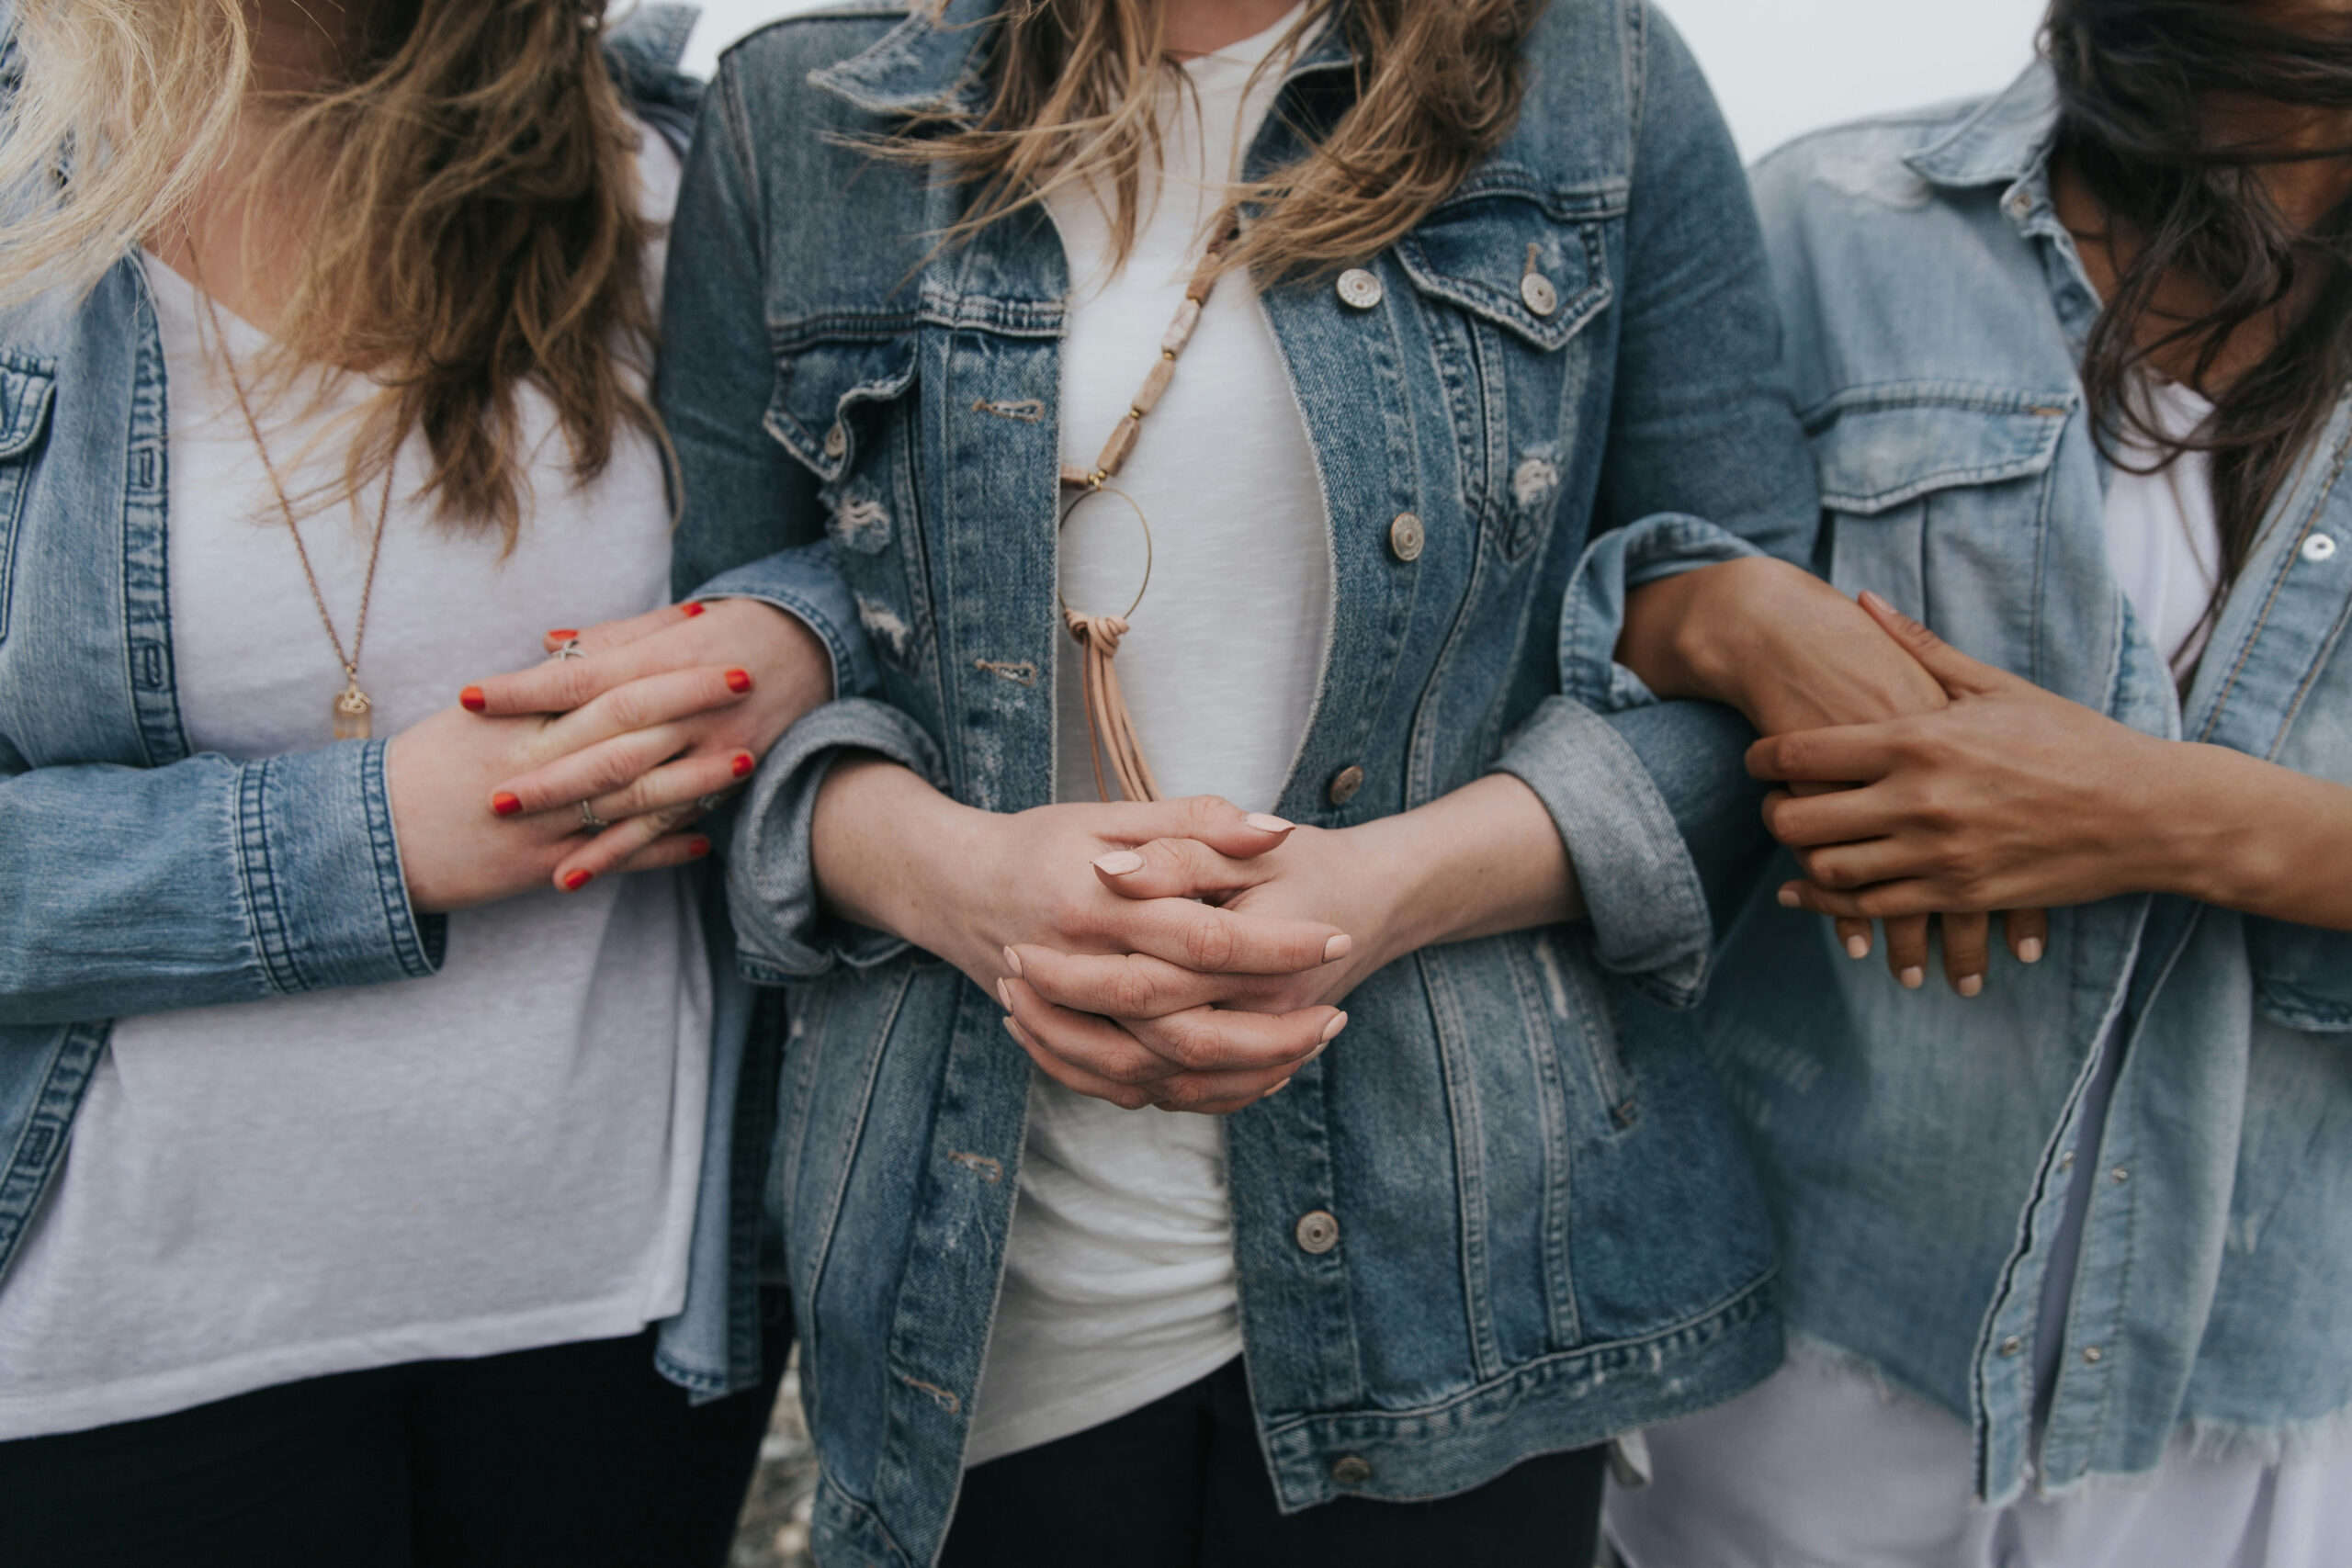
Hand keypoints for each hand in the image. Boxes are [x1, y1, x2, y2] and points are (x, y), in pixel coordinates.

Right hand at [385, 660, 753, 910]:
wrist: (367, 842)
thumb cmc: (423, 770)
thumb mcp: (472, 721)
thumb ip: (529, 690)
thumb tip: (576, 649)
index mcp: (514, 720)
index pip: (596, 675)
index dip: (650, 651)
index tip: (700, 625)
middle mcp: (532, 764)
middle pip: (624, 725)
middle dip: (687, 699)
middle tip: (743, 675)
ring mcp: (540, 820)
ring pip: (629, 793)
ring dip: (692, 776)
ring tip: (745, 758)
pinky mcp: (539, 869)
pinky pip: (611, 857)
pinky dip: (659, 849)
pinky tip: (704, 841)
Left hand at [460, 599, 832, 887]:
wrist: (813, 648)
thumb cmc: (731, 629)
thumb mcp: (672, 625)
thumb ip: (610, 640)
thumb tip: (547, 645)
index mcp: (665, 660)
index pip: (583, 677)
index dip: (526, 690)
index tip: (470, 698)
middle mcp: (687, 711)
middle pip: (608, 746)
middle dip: (548, 776)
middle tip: (489, 797)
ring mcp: (710, 753)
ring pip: (637, 797)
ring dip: (579, 826)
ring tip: (521, 841)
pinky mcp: (724, 786)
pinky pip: (666, 828)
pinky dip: (620, 855)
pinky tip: (575, 875)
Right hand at [812, 765, 1353, 1114]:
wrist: (952, 889)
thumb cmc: (1038, 843)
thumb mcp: (1111, 816)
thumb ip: (1194, 821)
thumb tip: (1276, 829)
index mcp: (1097, 905)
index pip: (1203, 936)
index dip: (1274, 943)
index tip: (1336, 938)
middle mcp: (1079, 971)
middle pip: (1188, 1025)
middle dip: (1272, 1029)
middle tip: (1337, 1016)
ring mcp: (1066, 1020)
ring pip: (1164, 1073)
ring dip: (1241, 1073)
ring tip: (1306, 1051)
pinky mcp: (1064, 1047)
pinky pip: (1133, 1091)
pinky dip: (1193, 1094)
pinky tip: (1247, 1078)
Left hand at [1003, 773, 1580, 1104]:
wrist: (1378, 900)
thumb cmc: (1307, 861)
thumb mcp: (1248, 843)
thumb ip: (1181, 849)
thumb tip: (1111, 870)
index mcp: (1257, 956)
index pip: (1151, 980)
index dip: (1078, 972)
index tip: (1017, 947)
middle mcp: (1264, 1013)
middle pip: (1147, 1042)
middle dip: (1069, 1020)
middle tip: (1007, 981)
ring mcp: (1261, 1045)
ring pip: (1158, 1084)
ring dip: (1083, 1057)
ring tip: (1019, 1016)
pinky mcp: (1252, 1066)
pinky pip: (1178, 1098)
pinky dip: (1118, 1083)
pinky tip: (1064, 1051)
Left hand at [1753, 591, 2171, 926]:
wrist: (2146, 812)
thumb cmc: (2073, 740)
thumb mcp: (1996, 687)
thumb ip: (1919, 647)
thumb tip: (1861, 600)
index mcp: (1919, 739)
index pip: (1803, 752)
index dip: (1763, 758)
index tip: (1755, 758)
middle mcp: (1918, 801)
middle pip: (1800, 818)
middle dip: (1774, 811)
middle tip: (1773, 803)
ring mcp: (1937, 855)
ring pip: (1829, 870)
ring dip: (1800, 859)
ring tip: (1798, 843)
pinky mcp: (1959, 896)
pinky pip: (1872, 911)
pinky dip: (1832, 908)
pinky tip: (1812, 894)